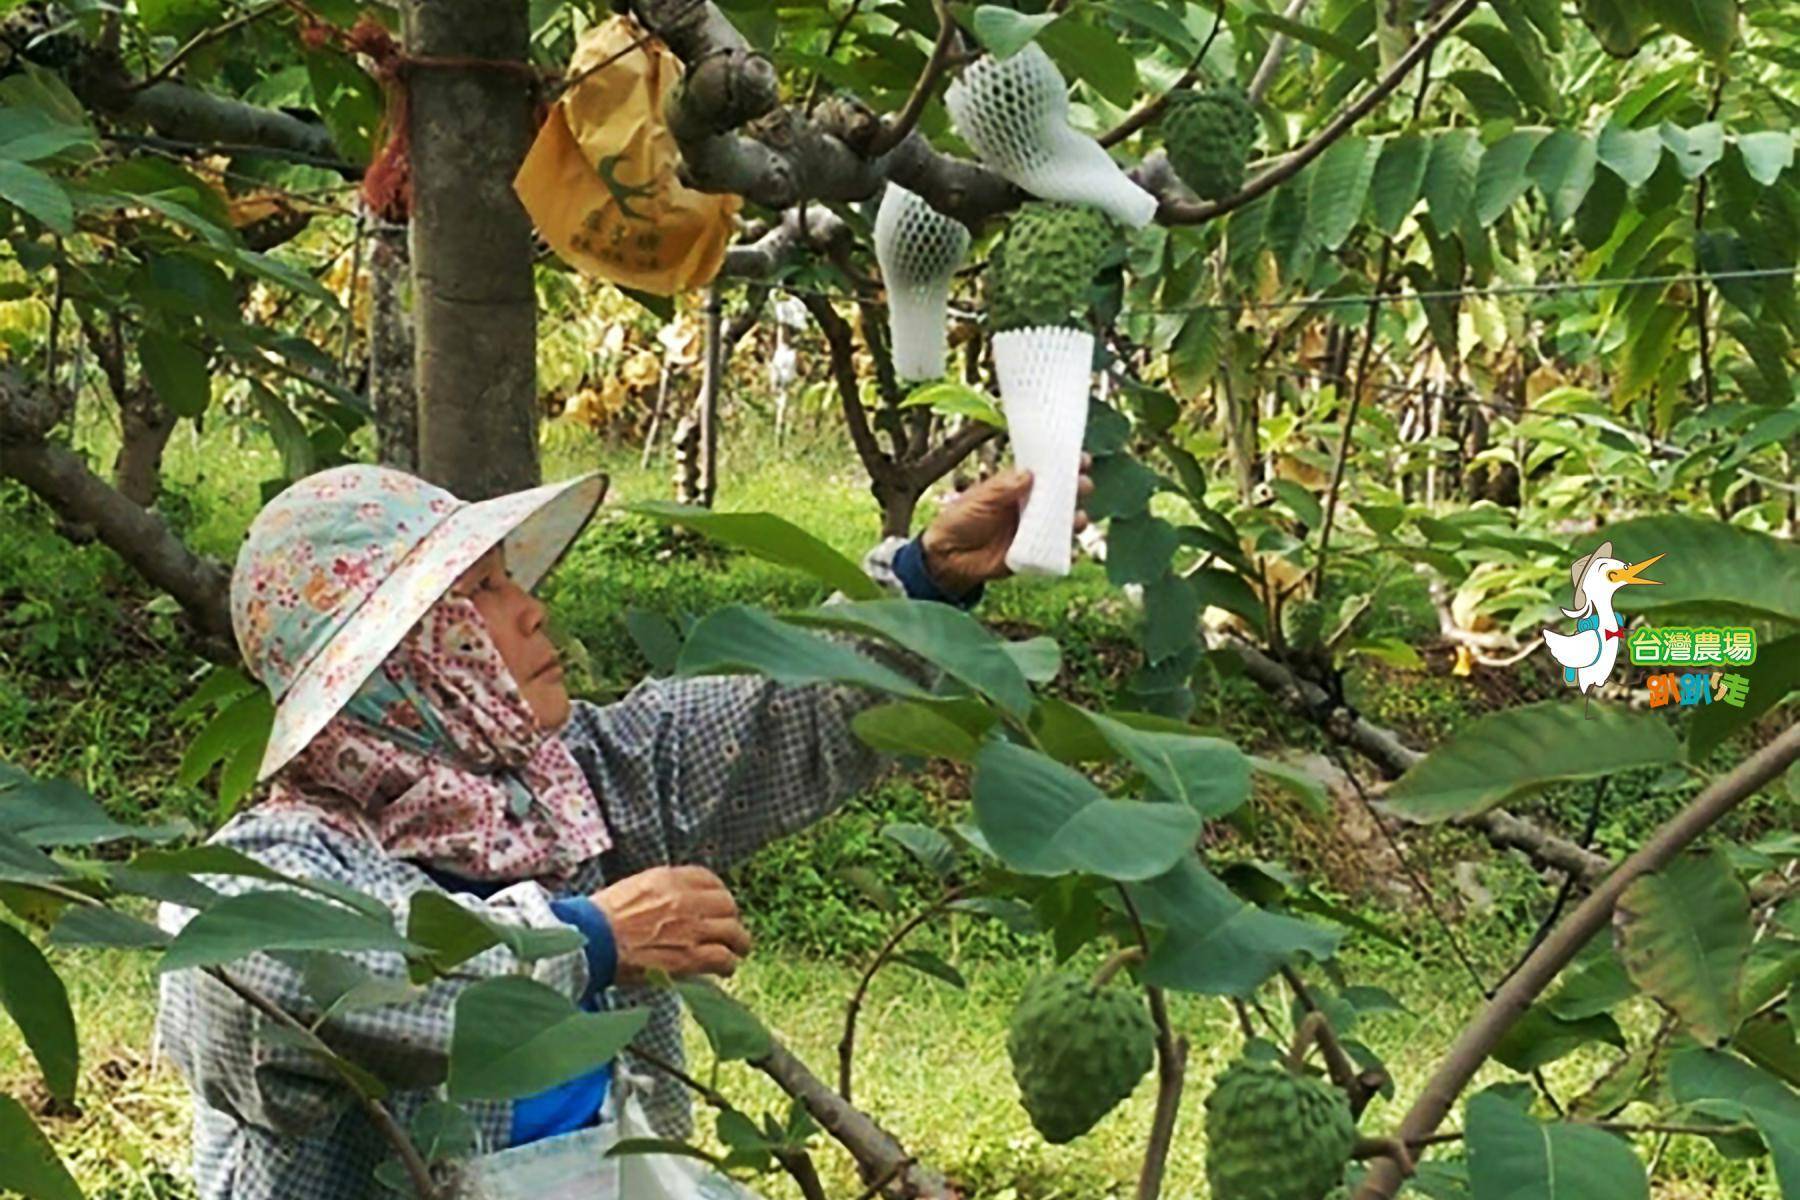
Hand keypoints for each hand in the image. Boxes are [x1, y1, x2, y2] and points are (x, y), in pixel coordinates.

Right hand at [592, 865, 750, 982]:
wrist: (592, 942)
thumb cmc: (601, 918)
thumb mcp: (633, 888)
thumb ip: (660, 891)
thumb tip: (673, 902)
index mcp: (669, 879)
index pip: (709, 879)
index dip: (718, 893)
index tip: (717, 904)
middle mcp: (686, 900)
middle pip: (727, 904)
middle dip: (729, 917)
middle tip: (727, 929)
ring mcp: (692, 928)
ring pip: (734, 932)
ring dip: (738, 942)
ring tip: (736, 950)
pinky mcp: (690, 957)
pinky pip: (724, 958)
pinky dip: (728, 965)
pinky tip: (725, 969)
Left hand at [920, 458, 1094, 595]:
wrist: (948, 556)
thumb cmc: (960, 519)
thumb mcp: (979, 498)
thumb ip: (1003, 488)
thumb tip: (1029, 474)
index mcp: (1018, 487)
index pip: (1046, 473)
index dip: (1065, 465)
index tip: (1082, 459)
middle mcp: (1029, 506)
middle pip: (1060, 495)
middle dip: (1076, 489)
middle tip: (1083, 485)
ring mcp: (1032, 530)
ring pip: (1062, 522)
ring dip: (1075, 518)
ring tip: (1078, 518)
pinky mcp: (1032, 553)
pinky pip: (1054, 550)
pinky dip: (1066, 549)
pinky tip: (1073, 549)